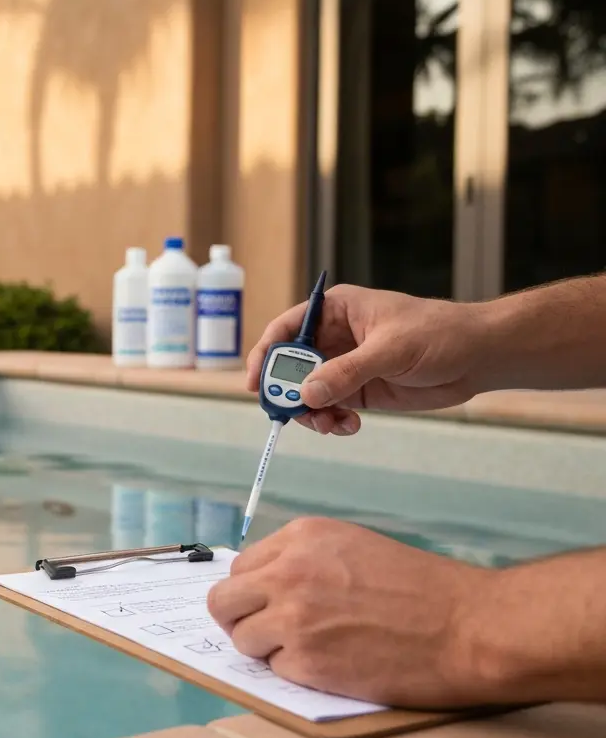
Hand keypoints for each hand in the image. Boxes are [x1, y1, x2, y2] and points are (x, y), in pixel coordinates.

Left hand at [206, 517, 497, 708]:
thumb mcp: (355, 548)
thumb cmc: (425, 589)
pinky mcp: (306, 662)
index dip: (253, 591)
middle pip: (223, 601)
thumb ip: (305, 560)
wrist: (469, 626)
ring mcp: (293, 618)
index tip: (268, 605)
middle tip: (266, 632)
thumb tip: (264, 584)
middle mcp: (288, 572)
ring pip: (242, 639)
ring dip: (268, 648)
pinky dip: (297, 672)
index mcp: (301, 538)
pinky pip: (275, 669)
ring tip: (310, 649)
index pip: (241, 567)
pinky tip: (333, 664)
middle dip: (240, 618)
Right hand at [245, 284, 486, 436]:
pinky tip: (348, 425)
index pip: (287, 329)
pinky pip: (329, 407)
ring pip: (307, 391)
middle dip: (288, 391)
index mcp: (336, 311)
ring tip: (329, 424)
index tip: (257, 383)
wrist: (480, 357)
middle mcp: (334, 337)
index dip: (266, 354)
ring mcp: (345, 365)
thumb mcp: (390, 350)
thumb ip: (347, 372)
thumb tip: (307, 394)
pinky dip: (331, 420)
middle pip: (290, 365)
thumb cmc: (439, 334)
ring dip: (310, 412)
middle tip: (291, 414)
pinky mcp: (359, 390)